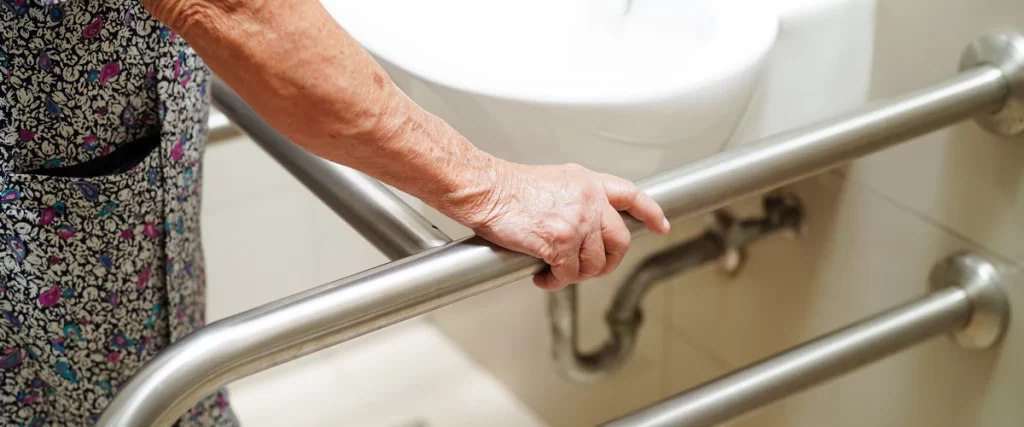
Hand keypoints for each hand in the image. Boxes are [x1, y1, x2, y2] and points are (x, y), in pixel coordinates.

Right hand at [462, 162, 669, 290]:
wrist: (485, 189)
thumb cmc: (508, 187)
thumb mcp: (554, 180)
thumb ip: (576, 198)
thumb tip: (583, 226)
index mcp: (588, 182)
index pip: (631, 196)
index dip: (650, 213)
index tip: (659, 226)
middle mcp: (589, 200)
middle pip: (619, 240)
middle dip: (608, 262)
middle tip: (591, 269)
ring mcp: (577, 221)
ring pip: (594, 264)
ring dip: (576, 275)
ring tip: (556, 272)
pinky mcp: (560, 241)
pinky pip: (568, 274)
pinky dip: (555, 282)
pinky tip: (543, 277)